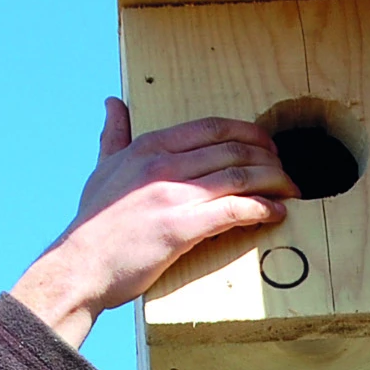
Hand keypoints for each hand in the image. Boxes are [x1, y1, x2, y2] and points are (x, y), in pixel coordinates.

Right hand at [10, 99, 293, 345]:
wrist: (80, 267)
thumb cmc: (93, 224)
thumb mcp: (102, 169)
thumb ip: (114, 135)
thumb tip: (113, 102)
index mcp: (149, 147)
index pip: (212, 127)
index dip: (248, 132)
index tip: (267, 143)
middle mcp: (163, 164)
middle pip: (233, 150)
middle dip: (269, 158)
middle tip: (286, 170)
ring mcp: (174, 195)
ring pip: (240, 176)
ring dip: (274, 181)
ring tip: (290, 190)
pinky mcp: (182, 227)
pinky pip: (235, 210)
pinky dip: (262, 208)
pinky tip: (276, 212)